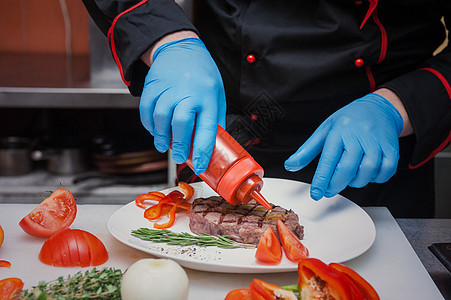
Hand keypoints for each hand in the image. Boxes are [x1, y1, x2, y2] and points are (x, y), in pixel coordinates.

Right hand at [139, 38, 225, 173]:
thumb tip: (212, 146)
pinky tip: (155, 130)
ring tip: (165, 146)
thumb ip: (214, 119)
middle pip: (180, 125)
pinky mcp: (152, 86)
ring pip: (161, 119)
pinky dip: (149, 125)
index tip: (199, 166)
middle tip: (178, 157)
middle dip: (178, 146)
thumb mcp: (217, 94)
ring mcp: (168, 88)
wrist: (180, 48)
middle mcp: (188, 92)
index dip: (201, 151)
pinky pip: (146, 111)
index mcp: (208, 96)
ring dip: (161, 137)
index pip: (206, 129)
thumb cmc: (202, 75)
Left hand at [284, 93, 403, 199]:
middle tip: (328, 190)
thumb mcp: (324, 130)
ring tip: (348, 177)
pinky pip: (385, 171)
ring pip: (366, 172)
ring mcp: (376, 142)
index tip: (316, 193)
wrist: (379, 107)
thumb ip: (307, 150)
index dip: (321, 180)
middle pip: (347, 169)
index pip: (328, 160)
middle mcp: (358, 136)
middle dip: (336, 185)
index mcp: (338, 132)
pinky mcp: (391, 148)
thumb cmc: (349, 120)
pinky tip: (367, 173)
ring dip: (356, 181)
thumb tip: (290, 165)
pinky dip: (376, 178)